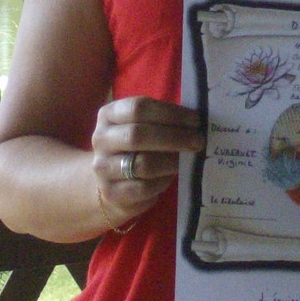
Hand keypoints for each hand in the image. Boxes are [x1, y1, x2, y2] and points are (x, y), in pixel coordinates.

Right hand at [91, 96, 202, 226]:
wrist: (111, 183)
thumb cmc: (134, 149)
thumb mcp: (141, 127)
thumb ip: (161, 121)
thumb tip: (195, 121)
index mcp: (108, 115)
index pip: (138, 108)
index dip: (170, 113)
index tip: (195, 120)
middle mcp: (101, 139)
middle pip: (139, 134)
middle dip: (175, 137)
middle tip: (199, 140)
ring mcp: (103, 167)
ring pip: (142, 163)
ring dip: (172, 160)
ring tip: (189, 158)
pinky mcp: (111, 192)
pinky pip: (144, 187)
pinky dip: (163, 181)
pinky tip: (172, 176)